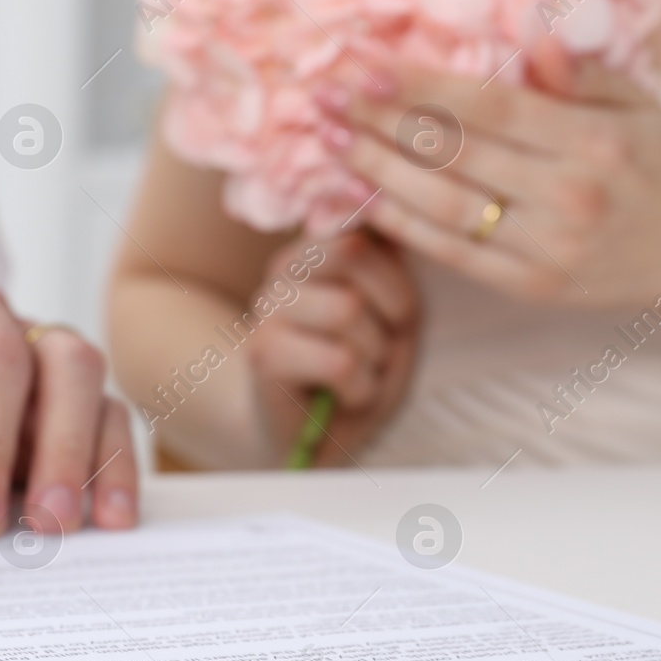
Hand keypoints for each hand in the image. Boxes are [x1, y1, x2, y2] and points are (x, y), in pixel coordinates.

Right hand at [246, 233, 418, 462]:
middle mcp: (285, 270)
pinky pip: (337, 361)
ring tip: (363, 375)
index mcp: (318, 251)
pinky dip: (360, 388)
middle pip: (352, 252)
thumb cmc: (362, 373)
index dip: (397, 278)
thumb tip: (396, 220)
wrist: (318, 440)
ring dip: (375, 356)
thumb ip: (393, 267)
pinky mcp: (263, 355)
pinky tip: (347, 397)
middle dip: (390, 308)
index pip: (364, 225)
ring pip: (346, 308)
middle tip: (383, 349)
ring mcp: (267, 309)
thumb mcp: (395, 316)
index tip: (397, 318)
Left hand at [321, 65, 660, 303]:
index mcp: (591, 140)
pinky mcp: (531, 286)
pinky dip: (404, 225)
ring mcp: (547, 246)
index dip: (422, 87)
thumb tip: (533, 41)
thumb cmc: (657, 164)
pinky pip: (455, 253)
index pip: (488, 107)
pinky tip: (365, 197)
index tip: (367, 66)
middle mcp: (567, 195)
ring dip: (380, 173)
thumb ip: (581, 74)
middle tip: (327, 99)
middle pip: (456, 154)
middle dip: (383, 123)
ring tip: (333, 143)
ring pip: (445, 205)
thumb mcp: (637, 103)